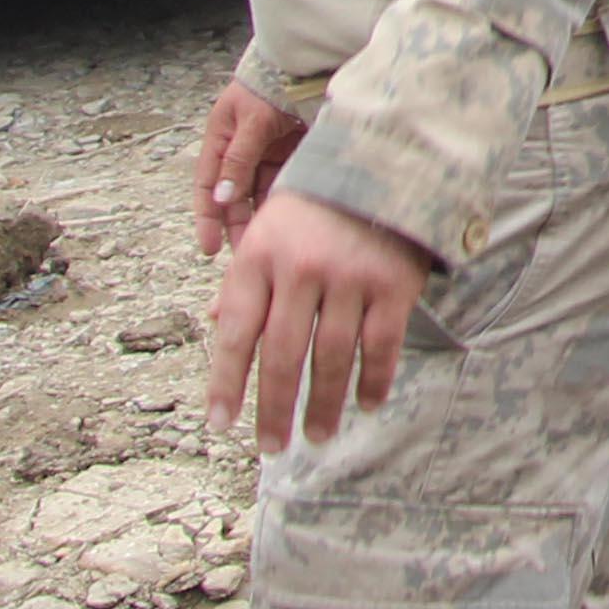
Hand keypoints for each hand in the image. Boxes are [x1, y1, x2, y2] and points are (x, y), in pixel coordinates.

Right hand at [193, 82, 303, 257]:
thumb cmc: (273, 83)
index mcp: (220, 138)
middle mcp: (239, 148)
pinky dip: (280, 202)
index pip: (208, 186)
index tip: (209, 248)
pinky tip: (285, 222)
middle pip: (233, 196)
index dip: (207, 218)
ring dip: (259, 218)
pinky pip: (281, 184)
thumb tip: (222, 199)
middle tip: (245, 253)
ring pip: (258, 194)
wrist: (308, 62)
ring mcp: (265, 151)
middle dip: (237, 225)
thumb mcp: (252, 121)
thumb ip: (239, 159)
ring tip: (266, 242)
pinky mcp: (288, 152)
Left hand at [206, 187, 430, 453]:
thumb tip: (215, 326)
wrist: (387, 161)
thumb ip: (244, 280)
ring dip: (322, 404)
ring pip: (331, 356)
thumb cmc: (317, 203)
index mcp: (260, 255)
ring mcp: (350, 276)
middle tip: (270, 447)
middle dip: (274, 408)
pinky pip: (381, 344)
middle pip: (283, 353)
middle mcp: (302, 267)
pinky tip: (366, 404)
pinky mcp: (393, 283)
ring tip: (315, 436)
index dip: (226, 382)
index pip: (237, 330)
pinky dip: (373, 380)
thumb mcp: (268, 229)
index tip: (220, 423)